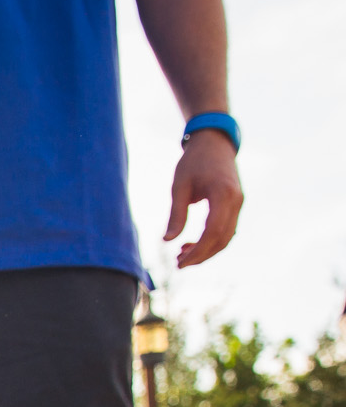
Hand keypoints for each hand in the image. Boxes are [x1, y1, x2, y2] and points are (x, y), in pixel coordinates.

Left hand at [165, 128, 241, 266]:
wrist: (214, 142)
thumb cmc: (194, 162)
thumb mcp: (179, 186)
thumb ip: (176, 214)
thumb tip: (167, 241)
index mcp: (224, 195)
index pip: (213, 233)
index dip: (198, 252)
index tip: (179, 263)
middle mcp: (236, 201)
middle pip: (222, 239)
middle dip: (201, 256)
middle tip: (178, 264)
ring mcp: (239, 203)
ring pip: (227, 237)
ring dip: (207, 250)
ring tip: (181, 254)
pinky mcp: (236, 204)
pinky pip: (227, 229)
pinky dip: (212, 240)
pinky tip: (192, 244)